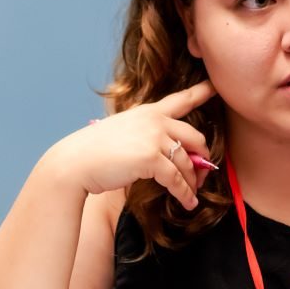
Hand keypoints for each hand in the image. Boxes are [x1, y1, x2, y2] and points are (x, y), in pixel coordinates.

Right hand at [49, 80, 217, 208]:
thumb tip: (175, 157)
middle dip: (202, 158)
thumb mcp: (123, 133)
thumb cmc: (95, 152)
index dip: (201, 92)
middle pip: (195, 137)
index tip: (215, 86)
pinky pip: (177, 179)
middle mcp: (155, 120)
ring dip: (192, 182)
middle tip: (201, 174)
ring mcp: (154, 138)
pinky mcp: (151, 159)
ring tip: (192, 195)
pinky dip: (185, 193)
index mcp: (148, 111)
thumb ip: (150, 138)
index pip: (181, 99)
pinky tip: (188, 203)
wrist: (75, 163)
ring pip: (187, 162)